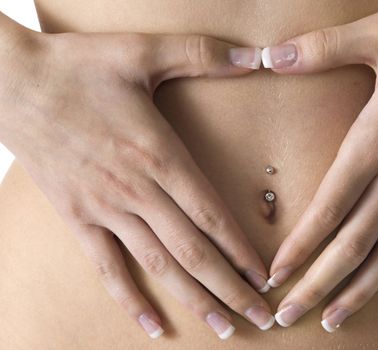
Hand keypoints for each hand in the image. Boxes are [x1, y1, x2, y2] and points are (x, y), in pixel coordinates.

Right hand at [0, 16, 273, 339]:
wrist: (11, 84)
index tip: (266, 277)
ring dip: (194, 300)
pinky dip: (130, 300)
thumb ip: (202, 53)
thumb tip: (255, 57)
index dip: (241, 250)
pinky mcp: (77, 218)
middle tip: (261, 319)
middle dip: (231, 288)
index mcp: (158, 155)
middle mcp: (136, 190)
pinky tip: (152, 325)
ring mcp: (104, 209)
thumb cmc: (78, 67)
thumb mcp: (143, 50)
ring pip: (158, 266)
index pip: (211, 214)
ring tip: (222, 328)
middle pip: (193, 251)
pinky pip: (106, 268)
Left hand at [262, 2, 377, 329]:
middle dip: (316, 286)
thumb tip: (268, 54)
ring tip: (332, 320)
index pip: (327, 211)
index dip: (298, 249)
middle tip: (286, 316)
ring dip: (358, 292)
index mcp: (375, 144)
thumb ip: (321, 48)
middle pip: (352, 247)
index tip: (273, 276)